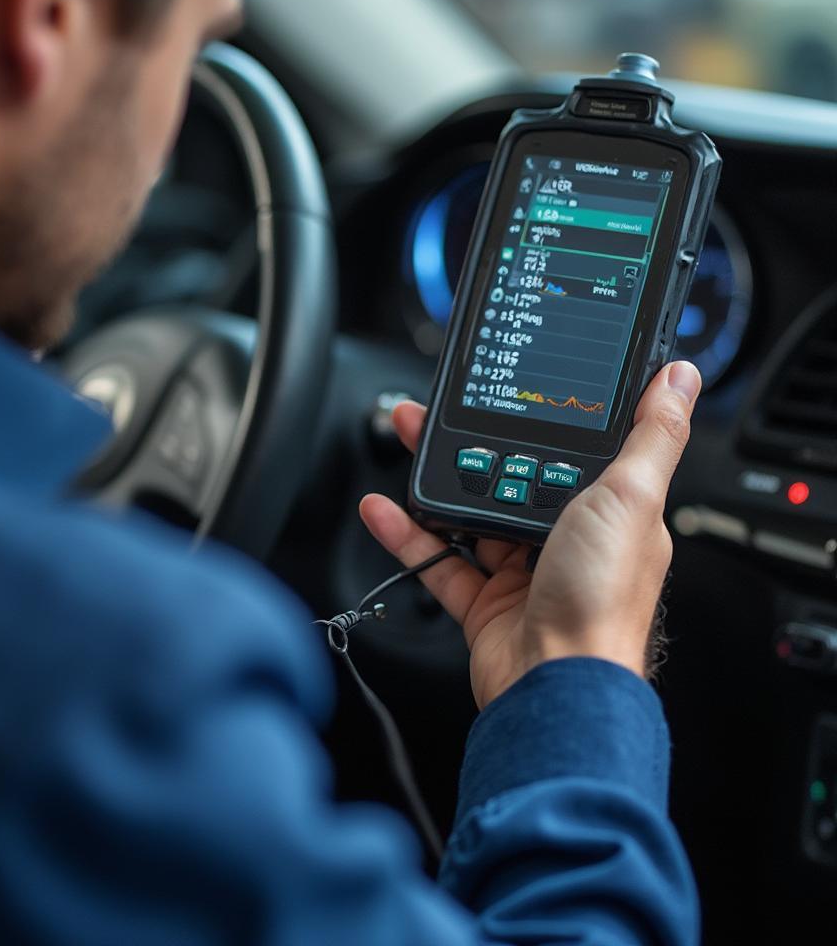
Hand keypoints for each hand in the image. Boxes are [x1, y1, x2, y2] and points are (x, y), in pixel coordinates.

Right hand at [360, 361, 701, 708]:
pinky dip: (408, 535)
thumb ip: (650, 437)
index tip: (511, 391)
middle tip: (437, 412)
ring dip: (435, 480)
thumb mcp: (631, 499)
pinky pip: (439, 560)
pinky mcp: (485, 603)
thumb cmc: (602, 603)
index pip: (569, 454)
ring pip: (471, 514)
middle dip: (471, 445)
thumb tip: (679, 379)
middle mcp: (567, 542)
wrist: (556, 685)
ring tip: (407, 441)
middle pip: (510, 478)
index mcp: (609, 514)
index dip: (537, 422)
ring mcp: (523, 573)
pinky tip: (385, 509)